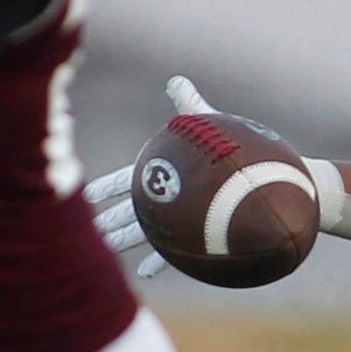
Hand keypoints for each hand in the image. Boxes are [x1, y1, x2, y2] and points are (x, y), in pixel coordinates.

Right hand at [83, 75, 218, 279]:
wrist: (262, 183)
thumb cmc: (234, 151)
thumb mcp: (205, 124)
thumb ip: (189, 103)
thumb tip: (176, 79)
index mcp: (166, 171)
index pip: (128, 179)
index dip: (107, 187)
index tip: (88, 194)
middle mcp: (171, 196)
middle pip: (131, 210)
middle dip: (109, 219)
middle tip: (91, 230)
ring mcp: (182, 217)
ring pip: (144, 232)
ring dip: (125, 240)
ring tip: (107, 248)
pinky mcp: (195, 236)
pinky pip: (172, 252)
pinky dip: (157, 260)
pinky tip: (145, 272)